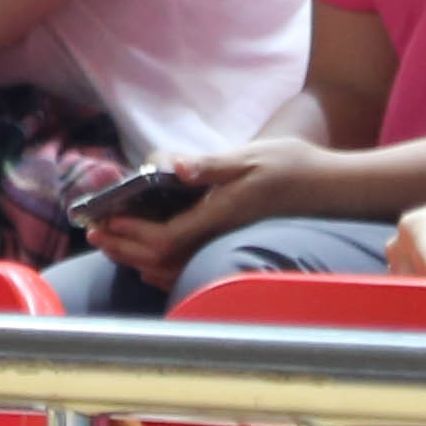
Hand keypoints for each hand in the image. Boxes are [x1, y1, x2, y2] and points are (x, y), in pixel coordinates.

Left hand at [80, 143, 309, 287]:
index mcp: (220, 216)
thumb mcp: (251, 157)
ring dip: (137, 257)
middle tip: (94, 233)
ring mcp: (226, 248)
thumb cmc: (292, 167)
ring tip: (111, 243)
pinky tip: (147, 257)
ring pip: (172, 269)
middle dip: (123, 248)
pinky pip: (188, 269)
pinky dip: (161, 266)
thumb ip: (210, 166)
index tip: (104, 222)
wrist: (332, 190)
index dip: (130, 234)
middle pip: (160, 260)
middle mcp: (220, 240)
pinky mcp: (231, 248)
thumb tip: (172, 166)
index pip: (164, 238)